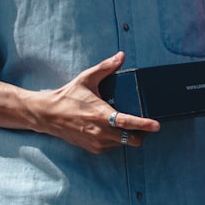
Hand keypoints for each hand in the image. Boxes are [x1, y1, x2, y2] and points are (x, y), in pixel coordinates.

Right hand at [37, 52, 159, 153]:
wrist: (48, 115)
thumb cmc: (68, 96)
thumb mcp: (86, 79)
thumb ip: (106, 67)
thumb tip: (121, 56)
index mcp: (101, 115)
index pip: (127, 122)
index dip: (144, 125)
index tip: (156, 125)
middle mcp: (100, 132)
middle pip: (131, 140)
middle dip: (141, 134)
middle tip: (143, 125)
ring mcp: (97, 143)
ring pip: (123, 144)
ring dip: (127, 136)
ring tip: (124, 124)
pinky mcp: (94, 149)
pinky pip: (112, 147)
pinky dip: (115, 140)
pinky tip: (110, 129)